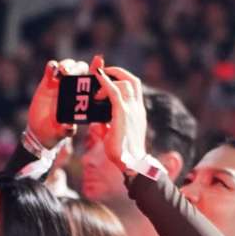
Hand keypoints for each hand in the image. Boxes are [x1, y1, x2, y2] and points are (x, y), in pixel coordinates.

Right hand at [26, 58, 89, 147]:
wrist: (41, 131)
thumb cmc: (57, 131)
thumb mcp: (63, 132)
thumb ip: (66, 130)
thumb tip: (68, 127)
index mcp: (84, 98)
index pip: (94, 81)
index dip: (97, 70)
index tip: (98, 61)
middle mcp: (74, 88)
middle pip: (81, 69)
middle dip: (78, 67)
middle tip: (70, 74)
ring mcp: (61, 83)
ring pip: (67, 66)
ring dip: (66, 65)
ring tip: (62, 72)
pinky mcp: (47, 82)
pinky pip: (50, 69)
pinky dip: (51, 66)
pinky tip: (51, 70)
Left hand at [93, 58, 148, 172]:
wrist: (131, 163)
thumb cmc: (124, 152)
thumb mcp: (118, 132)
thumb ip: (111, 122)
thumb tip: (100, 119)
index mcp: (138, 113)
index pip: (135, 88)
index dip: (123, 78)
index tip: (110, 78)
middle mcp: (137, 109)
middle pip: (133, 80)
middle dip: (118, 72)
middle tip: (102, 73)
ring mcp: (132, 110)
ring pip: (124, 83)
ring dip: (108, 81)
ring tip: (96, 87)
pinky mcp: (122, 113)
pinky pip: (114, 91)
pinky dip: (105, 81)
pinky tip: (97, 75)